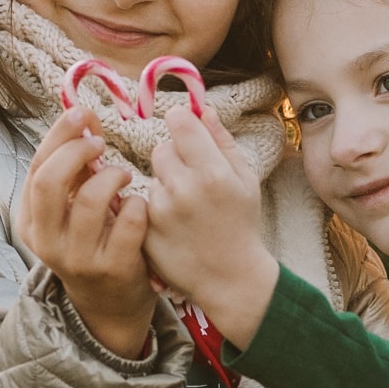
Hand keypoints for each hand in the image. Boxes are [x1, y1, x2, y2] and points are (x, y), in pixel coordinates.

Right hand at [17, 108, 154, 359]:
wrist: (109, 303)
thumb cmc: (92, 241)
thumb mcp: (71, 208)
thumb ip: (75, 167)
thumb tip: (84, 116)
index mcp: (30, 220)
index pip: (37, 166)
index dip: (60, 135)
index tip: (83, 114)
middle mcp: (46, 241)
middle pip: (50, 181)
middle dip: (77, 151)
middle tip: (100, 143)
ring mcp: (78, 258)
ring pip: (91, 200)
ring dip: (113, 176)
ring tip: (123, 176)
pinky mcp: (112, 269)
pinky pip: (128, 222)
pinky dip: (138, 203)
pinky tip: (139, 203)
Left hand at [145, 108, 278, 346]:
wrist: (232, 278)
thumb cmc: (243, 225)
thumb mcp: (246, 180)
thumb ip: (222, 141)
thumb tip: (202, 109)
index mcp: (212, 172)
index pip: (178, 121)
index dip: (182, 124)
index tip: (188, 134)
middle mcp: (183, 189)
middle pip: (161, 148)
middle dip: (175, 158)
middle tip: (193, 180)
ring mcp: (160, 211)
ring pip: (151, 176)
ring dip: (165, 185)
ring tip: (186, 210)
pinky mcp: (144, 230)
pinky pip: (143, 203)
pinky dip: (155, 210)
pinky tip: (175, 226)